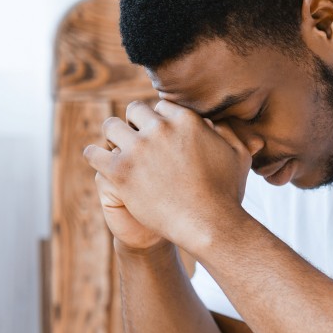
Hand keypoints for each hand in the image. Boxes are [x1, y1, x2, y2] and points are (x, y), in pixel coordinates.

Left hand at [83, 100, 253, 252]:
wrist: (210, 225)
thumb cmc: (226, 194)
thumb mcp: (238, 156)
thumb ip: (229, 132)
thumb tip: (215, 121)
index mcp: (186, 120)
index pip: (161, 107)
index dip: (159, 121)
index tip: (158, 134)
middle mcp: (160, 129)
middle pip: (135, 111)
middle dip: (135, 124)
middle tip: (136, 141)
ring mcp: (138, 149)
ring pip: (111, 127)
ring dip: (114, 136)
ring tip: (118, 150)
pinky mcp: (120, 171)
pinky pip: (94, 153)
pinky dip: (95, 156)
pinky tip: (102, 162)